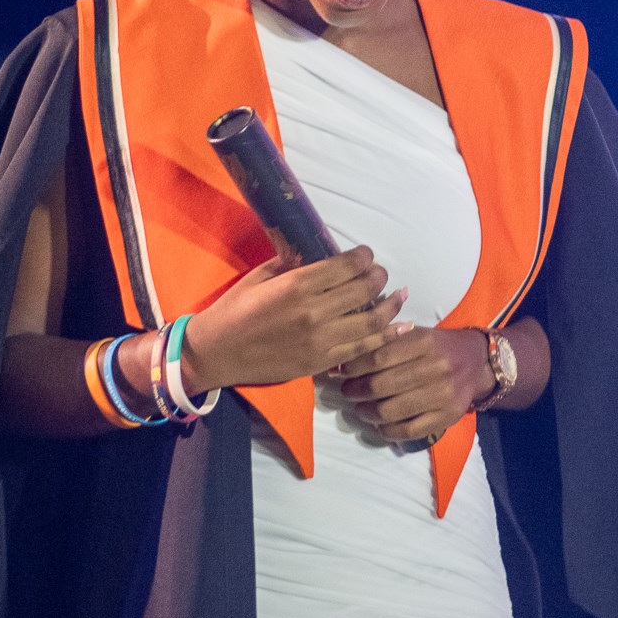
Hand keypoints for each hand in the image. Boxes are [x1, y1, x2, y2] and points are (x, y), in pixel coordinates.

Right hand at [181, 247, 408, 391]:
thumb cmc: (234, 309)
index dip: (363, 257)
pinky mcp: (321, 363)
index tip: (366, 254)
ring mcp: (320, 341)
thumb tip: (320, 254)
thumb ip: (292, 264)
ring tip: (400, 295)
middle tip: (380, 273)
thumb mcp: (260, 276)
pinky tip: (401, 327)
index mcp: (297, 286)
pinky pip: (362, 349)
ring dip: (390, 306)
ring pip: (371, 322)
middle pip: (363, 290)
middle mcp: (313, 312)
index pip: (345, 267)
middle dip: (378, 277)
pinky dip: (386, 337)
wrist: (216, 353)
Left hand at [334, 326, 487, 445]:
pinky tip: (380, 424)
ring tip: (361, 408)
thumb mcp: (415, 335)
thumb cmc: (437, 347)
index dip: (353, 368)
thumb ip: (383, 344)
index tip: (341, 373)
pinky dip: (387, 430)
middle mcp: (436, 368)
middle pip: (381, 386)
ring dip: (367, 412)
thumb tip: (340, 363)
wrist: (477, 362)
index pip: (378, 357)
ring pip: (391, 411)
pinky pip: (408, 431)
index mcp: (425, 343)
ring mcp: (443, 395)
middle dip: (356, 391)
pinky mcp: (447, 417)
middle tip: (347, 392)